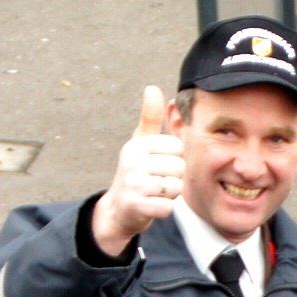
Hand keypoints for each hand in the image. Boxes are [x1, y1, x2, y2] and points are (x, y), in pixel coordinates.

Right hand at [94, 85, 185, 258]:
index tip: (158, 166)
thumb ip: (150, 118)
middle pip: (179, 168)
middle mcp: (133, 160)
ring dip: (170, 195)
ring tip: (154, 193)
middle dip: (174, 179)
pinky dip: (164, 209)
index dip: (175, 160)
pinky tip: (151, 206)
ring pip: (175, 187)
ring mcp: (133, 183)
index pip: (178, 148)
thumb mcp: (139, 143)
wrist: (117, 209)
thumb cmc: (135, 173)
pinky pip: (168, 207)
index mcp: (137, 144)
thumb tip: (152, 87)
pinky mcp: (136, 204)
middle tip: (156, 182)